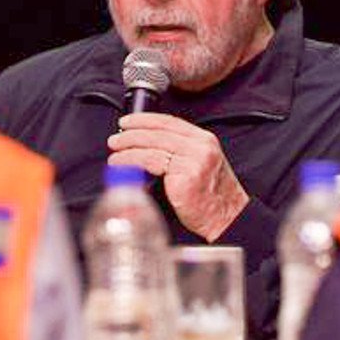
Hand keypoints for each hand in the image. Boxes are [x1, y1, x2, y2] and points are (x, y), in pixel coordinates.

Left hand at [106, 112, 249, 239]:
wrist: (225, 219)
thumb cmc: (209, 198)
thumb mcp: (199, 166)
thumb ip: (179, 153)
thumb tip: (145, 148)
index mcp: (205, 141)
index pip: (170, 122)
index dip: (145, 120)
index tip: (128, 122)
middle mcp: (201, 147)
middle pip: (159, 132)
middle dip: (133, 132)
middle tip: (115, 138)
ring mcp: (194, 160)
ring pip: (153, 146)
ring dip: (128, 147)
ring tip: (114, 152)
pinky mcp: (185, 176)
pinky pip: (151, 162)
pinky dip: (132, 160)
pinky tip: (121, 164)